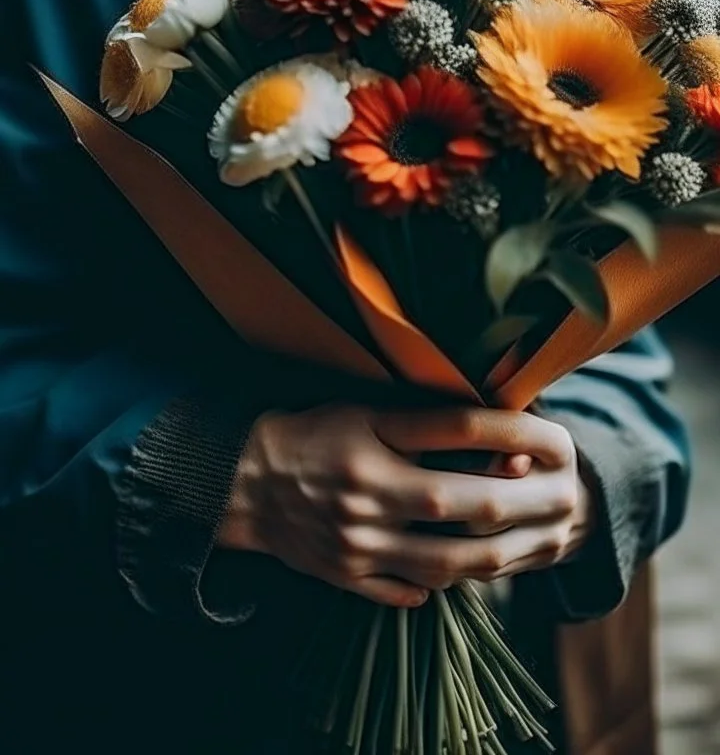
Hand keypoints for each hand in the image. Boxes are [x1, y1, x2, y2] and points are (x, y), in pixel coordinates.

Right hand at [217, 405, 595, 606]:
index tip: (556, 434)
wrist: (246, 481)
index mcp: (374, 438)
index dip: (516, 428)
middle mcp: (369, 492)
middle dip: (528, 501)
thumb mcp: (364, 409)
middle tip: (569, 496)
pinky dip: (447, 582)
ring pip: (451, 559)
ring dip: (504, 551)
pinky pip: (412, 590)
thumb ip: (426, 419)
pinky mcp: (348, 576)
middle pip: (468, 502)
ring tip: (538, 540)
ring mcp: (359, 542)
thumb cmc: (316, 433)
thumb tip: (497, 432)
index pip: (460, 427)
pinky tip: (475, 570)